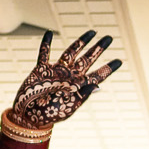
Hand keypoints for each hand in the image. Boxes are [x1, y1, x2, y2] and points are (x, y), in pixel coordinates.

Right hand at [7, 31, 122, 127]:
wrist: (29, 117)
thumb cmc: (50, 115)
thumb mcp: (69, 107)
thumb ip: (82, 95)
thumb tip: (97, 86)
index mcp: (79, 87)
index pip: (97, 76)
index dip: (108, 68)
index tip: (119, 61)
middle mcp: (70, 76)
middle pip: (87, 59)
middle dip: (98, 49)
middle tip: (109, 38)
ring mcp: (57, 71)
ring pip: (71, 52)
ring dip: (81, 42)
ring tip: (92, 32)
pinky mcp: (41, 69)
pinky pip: (44, 53)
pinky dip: (46, 43)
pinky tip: (49, 32)